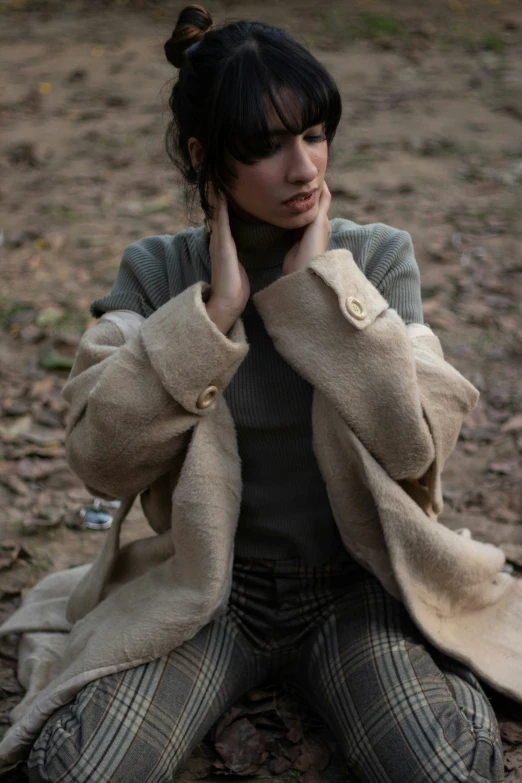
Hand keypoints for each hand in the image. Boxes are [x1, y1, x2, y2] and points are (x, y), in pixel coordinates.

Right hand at [206, 185, 249, 324]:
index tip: (222, 180)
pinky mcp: (221, 245)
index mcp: (225, 242)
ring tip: (214, 171)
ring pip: (215, 210)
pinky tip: (218, 190)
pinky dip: (218, 204)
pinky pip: (220, 220)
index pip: (223, 214)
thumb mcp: (237, 266)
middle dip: (214, 189)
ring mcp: (218, 240)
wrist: (227, 303)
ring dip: (214, 191)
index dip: (221, 198)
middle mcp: (219, 238)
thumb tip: (238, 252)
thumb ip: (236, 256)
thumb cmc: (234, 289)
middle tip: (213, 169)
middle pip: (215, 208)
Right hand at [282, 181, 330, 276]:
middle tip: (292, 179)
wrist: (303, 269)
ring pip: (298, 214)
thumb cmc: (313, 245)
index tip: (309, 172)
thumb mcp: (319, 221)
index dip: (316, 186)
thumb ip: (321, 204)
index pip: (320, 198)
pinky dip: (287, 216)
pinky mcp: (293, 241)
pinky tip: (280, 211)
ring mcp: (303, 233)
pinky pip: (290, 224)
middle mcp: (313, 225)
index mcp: (322, 220)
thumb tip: (323, 183)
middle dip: (303, 193)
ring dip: (294, 204)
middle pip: (308, 205)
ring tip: (284, 190)